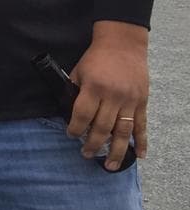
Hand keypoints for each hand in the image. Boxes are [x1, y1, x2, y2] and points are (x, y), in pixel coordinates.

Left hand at [68, 20, 148, 168]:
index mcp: (94, 88)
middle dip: (93, 144)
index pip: (83, 114)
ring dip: (117, 151)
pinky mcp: (142, 102)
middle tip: (86, 155)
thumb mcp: (79, 71)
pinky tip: (140, 155)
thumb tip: (67, 112)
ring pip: (123, 132)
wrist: (123, 44)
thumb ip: (74, 91)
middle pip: (102, 127)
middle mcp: (113, 96)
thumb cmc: (96, 58)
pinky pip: (142, 126)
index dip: (75, 128)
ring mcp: (130, 101)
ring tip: (109, 165)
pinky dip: (142, 142)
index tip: (70, 135)